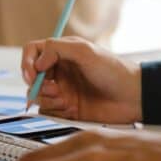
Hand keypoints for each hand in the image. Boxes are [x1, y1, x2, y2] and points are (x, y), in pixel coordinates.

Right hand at [21, 37, 141, 122]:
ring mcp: (62, 90)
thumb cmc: (114, 71)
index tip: (32, 74)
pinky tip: (71, 109)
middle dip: (37, 84)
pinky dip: (55, 111)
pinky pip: (47, 111)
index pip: (32, 52)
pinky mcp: (65, 109)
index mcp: (62, 53)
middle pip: (30, 76)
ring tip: (65, 100)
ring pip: (36, 95)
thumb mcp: (85, 51)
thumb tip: (37, 62)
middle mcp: (59, 71)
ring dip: (47, 98)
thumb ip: (56, 49)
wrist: (133, 98)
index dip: (27, 63)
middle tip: (53, 88)